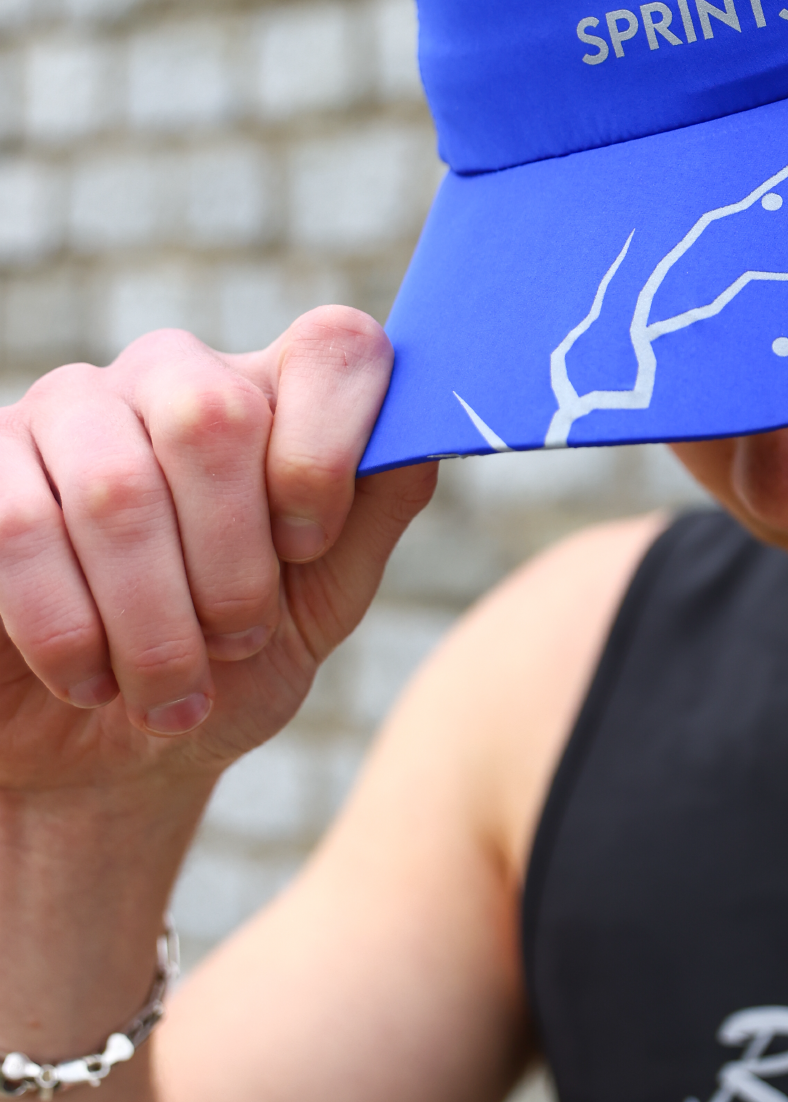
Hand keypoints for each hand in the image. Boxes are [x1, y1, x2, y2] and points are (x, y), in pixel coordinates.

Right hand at [0, 308, 436, 795]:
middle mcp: (176, 375)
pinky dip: (64, 628)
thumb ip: (377, 506)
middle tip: (236, 644)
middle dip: (233, 561)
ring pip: (115, 489)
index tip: (308, 546)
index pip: (334, 347)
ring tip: (169, 692)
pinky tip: (88, 680)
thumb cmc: (231, 664)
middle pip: (217, 415)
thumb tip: (433, 422)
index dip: (330, 449)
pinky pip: (16, 529)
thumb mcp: (324, 599)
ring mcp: (69, 410)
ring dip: (152, 620)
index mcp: (278, 391)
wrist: (108, 755)